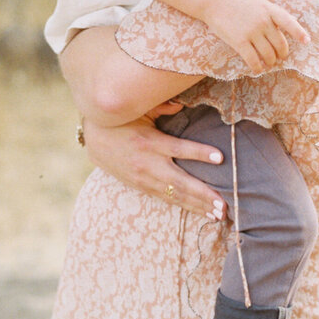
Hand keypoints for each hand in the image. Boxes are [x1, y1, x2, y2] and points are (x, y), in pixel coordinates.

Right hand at [80, 114, 227, 220]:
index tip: (220, 158)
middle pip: (180, 182)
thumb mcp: (141, 109)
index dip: (200, 153)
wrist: (95, 139)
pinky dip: (184, 205)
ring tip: (218, 214)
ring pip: (175, 195)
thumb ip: (162, 105)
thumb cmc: (123, 120)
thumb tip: (181, 103)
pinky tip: (200, 211)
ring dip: (198, 205)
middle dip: (203, 194)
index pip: (179, 148)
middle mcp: (148, 163)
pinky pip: (166, 198)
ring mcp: (144, 178)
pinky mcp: (142, 186)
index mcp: (150, 142)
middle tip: (223, 205)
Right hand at [204, 0, 310, 73]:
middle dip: (281, 54)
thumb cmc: (238, 3)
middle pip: (280, 44)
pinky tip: (257, 69)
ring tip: (269, 63)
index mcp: (269, 9)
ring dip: (270, 62)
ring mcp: (251, 31)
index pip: (288, 22)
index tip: (306, 41)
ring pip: (268, 55)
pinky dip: (257, 68)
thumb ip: (272, 14)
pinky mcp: (239, 41)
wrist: (215, 2)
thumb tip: (288, 29)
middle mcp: (262, 20)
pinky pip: (253, 60)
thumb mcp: (259, 3)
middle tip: (279, 57)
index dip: (298, 32)